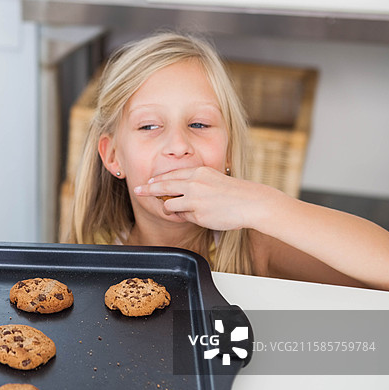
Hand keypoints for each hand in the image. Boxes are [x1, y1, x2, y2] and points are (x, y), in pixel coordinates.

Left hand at [133, 166, 274, 230]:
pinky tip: (196, 216)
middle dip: (147, 189)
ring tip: (176, 210)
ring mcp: (195, 199)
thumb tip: (180, 189)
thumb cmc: (235, 193)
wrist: (251, 202)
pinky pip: (183, 217)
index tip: (148, 181)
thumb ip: (197, 181)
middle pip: (163, 185)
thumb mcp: (214, 178)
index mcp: (198, 172)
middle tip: (137, 190)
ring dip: (168, 208)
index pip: (171, 174)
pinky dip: (184, 217)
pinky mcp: (198, 214)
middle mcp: (194, 183)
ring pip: (169, 204)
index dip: (157, 179)